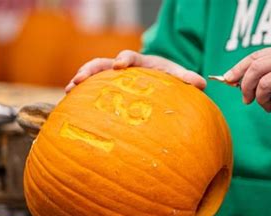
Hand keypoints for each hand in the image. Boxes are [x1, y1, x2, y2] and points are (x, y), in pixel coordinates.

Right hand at [65, 50, 205, 91]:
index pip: (131, 56)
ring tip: (69, 90)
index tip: (119, 65)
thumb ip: (187, 79)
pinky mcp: (107, 89)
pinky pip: (91, 89)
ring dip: (80, 80)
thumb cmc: (168, 79)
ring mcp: (112, 79)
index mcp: (141, 63)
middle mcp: (123, 68)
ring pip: (93, 75)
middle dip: (91, 69)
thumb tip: (202, 83)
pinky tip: (70, 104)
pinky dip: (80, 95)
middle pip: (103, 63)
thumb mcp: (177, 77)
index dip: (124, 58)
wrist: (159, 82)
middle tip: (80, 78)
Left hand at [223, 43, 270, 117]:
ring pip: (264, 84)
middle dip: (245, 87)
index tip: (227, 80)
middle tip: (246, 100)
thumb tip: (238, 83)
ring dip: (261, 100)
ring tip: (270, 107)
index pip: (255, 57)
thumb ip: (269, 74)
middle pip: (256, 69)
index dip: (238, 69)